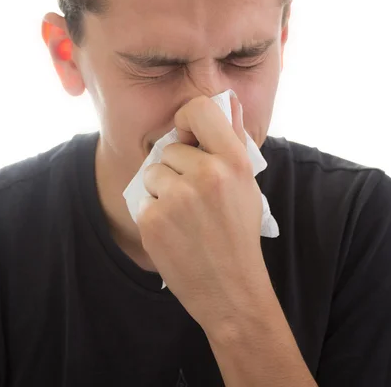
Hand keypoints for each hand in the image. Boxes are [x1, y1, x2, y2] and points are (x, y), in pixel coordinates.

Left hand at [137, 93, 267, 331]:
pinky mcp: (153, 218)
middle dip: (176, 168)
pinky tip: (175, 232)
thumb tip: (226, 101)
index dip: (186, 119)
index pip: (199, 109)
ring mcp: (177, 197)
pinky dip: (154, 213)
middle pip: (169, 149)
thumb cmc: (238, 234)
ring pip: (153, 172)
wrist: (230, 290)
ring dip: (162, 190)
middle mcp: (206, 173)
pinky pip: (144, 198)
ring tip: (184, 216)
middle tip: (194, 197)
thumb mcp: (246, 185)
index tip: (186, 135)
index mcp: (234, 161)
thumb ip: (232, 142)